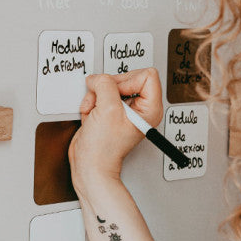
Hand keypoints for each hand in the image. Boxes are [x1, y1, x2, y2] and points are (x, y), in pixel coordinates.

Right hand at [68, 68, 162, 193]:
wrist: (89, 164)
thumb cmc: (104, 149)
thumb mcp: (108, 110)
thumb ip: (105, 85)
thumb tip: (98, 78)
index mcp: (150, 108)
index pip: (146, 75)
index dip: (127, 81)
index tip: (116, 95)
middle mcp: (139, 108)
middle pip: (125, 77)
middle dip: (106, 89)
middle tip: (102, 104)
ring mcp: (124, 110)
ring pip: (108, 86)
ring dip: (95, 98)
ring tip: (95, 114)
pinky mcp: (109, 111)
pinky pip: (99, 95)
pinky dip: (91, 104)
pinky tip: (91, 117)